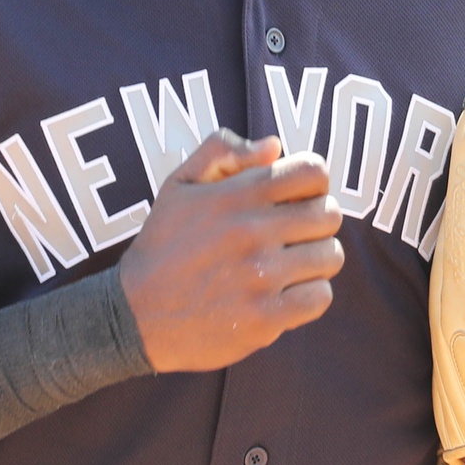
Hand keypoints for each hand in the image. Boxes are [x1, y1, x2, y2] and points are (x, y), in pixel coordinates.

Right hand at [117, 130, 344, 372]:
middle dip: (317, 223)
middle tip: (293, 237)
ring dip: (315, 261)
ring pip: (330, 257)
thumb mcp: (178, 185)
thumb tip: (274, 146)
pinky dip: (309, 297)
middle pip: (330, 214)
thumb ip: (222, 152)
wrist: (134, 315)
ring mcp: (261, 276)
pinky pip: (320, 298)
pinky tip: (285, 295)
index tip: (297, 200)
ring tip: (289, 266)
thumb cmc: (162, 246)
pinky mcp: (265, 317)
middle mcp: (253, 231)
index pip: (314, 172)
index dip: (313, 184)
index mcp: (238, 194)